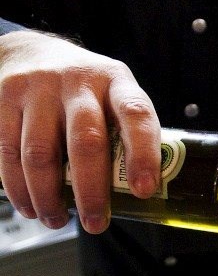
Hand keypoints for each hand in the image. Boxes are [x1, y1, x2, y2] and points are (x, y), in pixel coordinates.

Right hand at [0, 30, 160, 232]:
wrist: (32, 52)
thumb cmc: (84, 90)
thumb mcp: (113, 96)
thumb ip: (123, 135)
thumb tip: (136, 197)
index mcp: (116, 82)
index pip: (136, 114)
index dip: (143, 153)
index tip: (144, 190)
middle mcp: (78, 81)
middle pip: (86, 141)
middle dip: (91, 192)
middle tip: (95, 223)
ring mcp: (38, 88)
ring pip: (40, 154)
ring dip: (48, 198)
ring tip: (56, 220)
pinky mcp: (4, 100)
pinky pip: (7, 152)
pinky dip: (18, 188)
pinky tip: (29, 206)